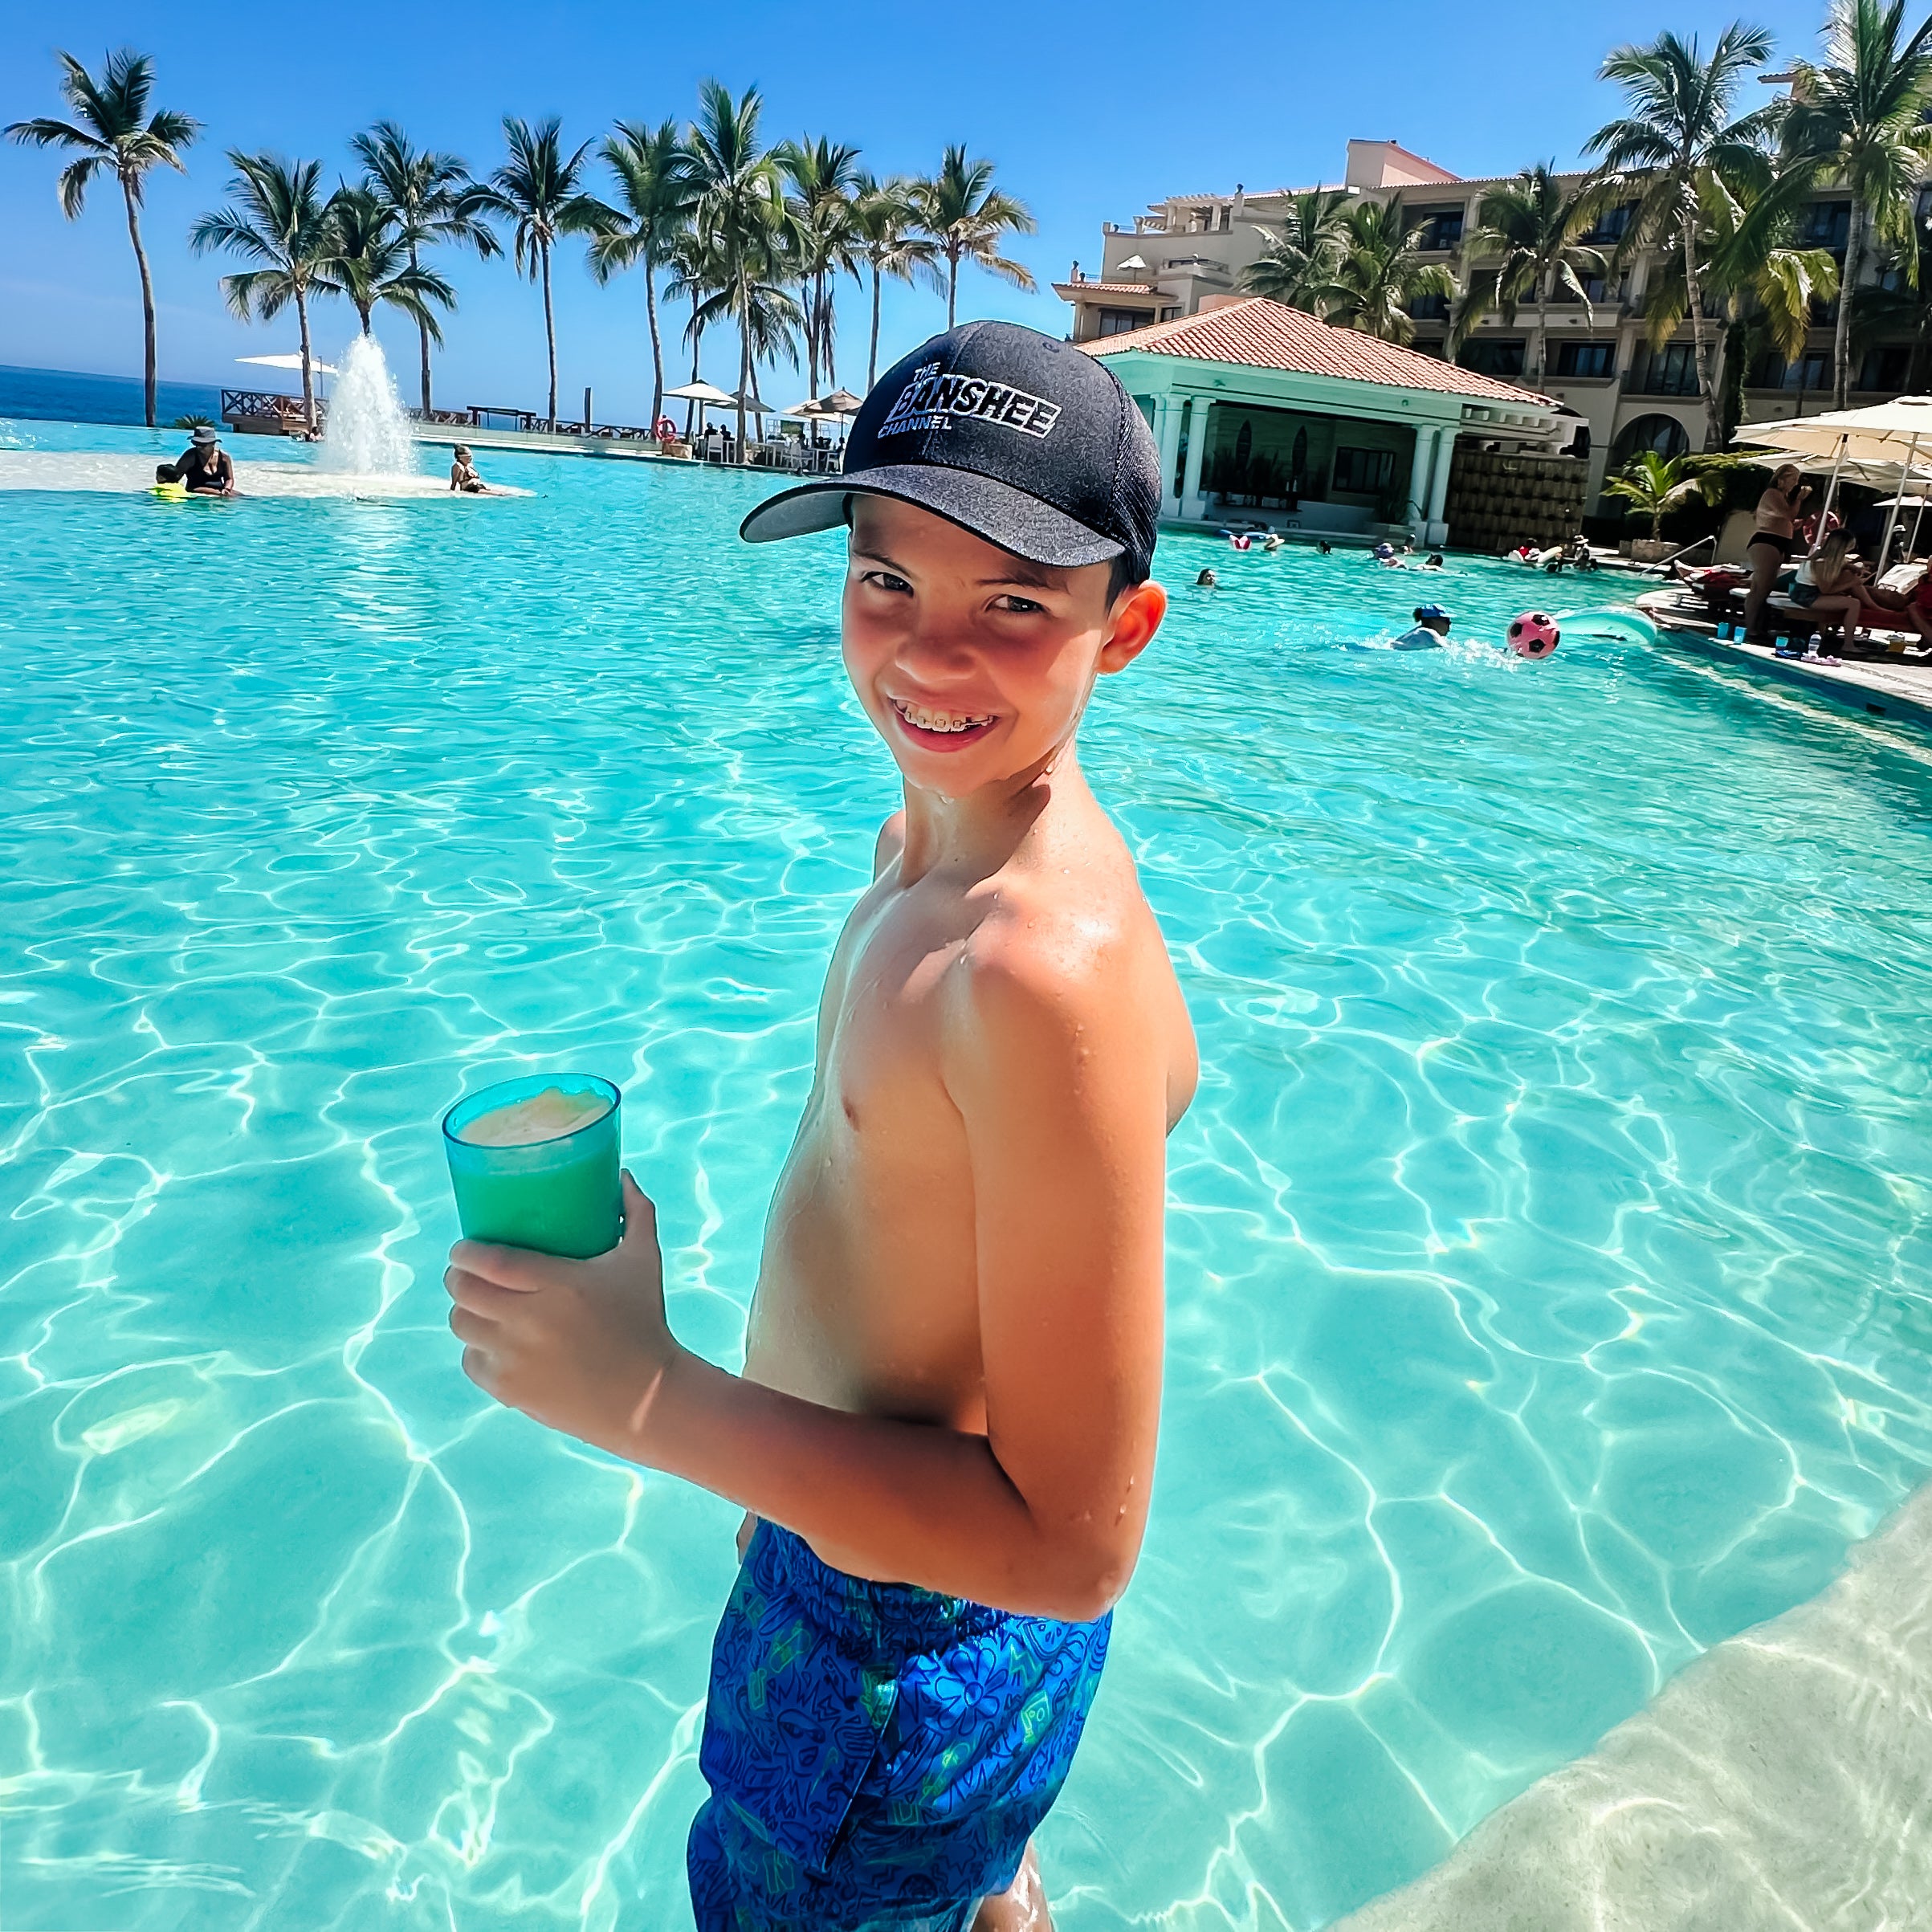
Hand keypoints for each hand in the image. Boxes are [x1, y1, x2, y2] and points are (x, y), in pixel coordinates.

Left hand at [445, 1171, 681, 1456]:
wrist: (646, 1397)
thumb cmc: (644, 1322)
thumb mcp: (644, 1262)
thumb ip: (636, 1213)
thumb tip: (623, 1175)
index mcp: (560, 1284)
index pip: (490, 1261)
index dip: (465, 1251)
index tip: (462, 1247)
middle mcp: (530, 1321)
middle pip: (465, 1291)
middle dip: (457, 1277)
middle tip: (466, 1272)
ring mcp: (516, 1358)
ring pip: (462, 1325)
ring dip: (465, 1310)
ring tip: (477, 1304)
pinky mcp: (509, 1389)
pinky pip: (470, 1361)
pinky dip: (476, 1348)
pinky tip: (491, 1340)